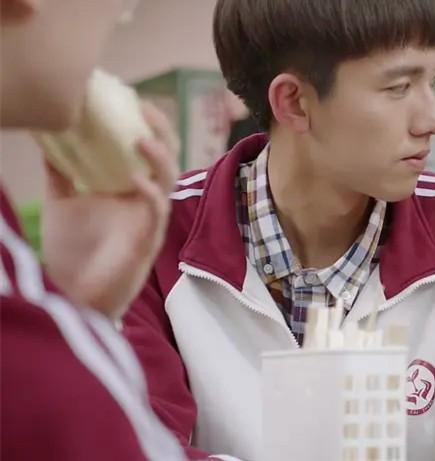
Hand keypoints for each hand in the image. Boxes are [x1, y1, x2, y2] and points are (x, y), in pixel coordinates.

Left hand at [42, 103, 178, 317]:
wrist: (74, 295)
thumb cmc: (74, 253)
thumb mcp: (63, 202)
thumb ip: (61, 172)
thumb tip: (48, 137)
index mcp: (130, 188)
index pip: (147, 148)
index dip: (144, 123)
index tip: (130, 98)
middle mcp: (145, 200)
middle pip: (166, 157)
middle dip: (160, 131)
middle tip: (142, 108)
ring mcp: (148, 220)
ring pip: (167, 181)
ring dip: (159, 157)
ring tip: (141, 137)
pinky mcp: (147, 240)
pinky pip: (157, 212)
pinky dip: (149, 193)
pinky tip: (136, 180)